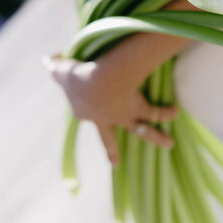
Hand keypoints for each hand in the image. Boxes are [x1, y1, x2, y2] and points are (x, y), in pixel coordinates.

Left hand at [43, 31, 187, 163]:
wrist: (96, 83)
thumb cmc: (77, 76)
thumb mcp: (60, 70)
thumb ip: (54, 65)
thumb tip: (47, 59)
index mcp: (83, 112)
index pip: (84, 115)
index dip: (84, 111)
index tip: (85, 109)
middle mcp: (103, 119)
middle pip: (108, 138)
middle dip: (112, 151)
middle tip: (115, 164)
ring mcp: (121, 117)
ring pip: (140, 131)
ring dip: (156, 137)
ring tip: (169, 144)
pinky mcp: (136, 110)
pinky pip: (153, 113)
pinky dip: (164, 112)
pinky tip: (175, 111)